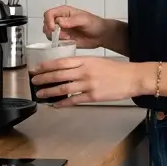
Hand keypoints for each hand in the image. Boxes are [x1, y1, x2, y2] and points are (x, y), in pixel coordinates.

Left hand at [31, 57, 153, 106]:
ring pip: (63, 88)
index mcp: (85, 60)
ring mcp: (88, 84)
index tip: (37, 69)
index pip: (61, 62)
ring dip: (49, 91)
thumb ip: (82, 64)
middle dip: (43, 79)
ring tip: (40, 94)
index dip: (46, 66)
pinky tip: (55, 104)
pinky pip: (73, 100)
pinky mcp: (93, 96)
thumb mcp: (97, 61)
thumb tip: (66, 69)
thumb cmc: (116, 69)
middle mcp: (84, 71)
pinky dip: (62, 103)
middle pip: (58, 75)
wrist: (132, 77)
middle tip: (34, 81)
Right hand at [41, 5, 112, 49]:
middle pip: (46, 24)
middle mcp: (60, 20)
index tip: (53, 28)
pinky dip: (58, 42)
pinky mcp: (63, 39)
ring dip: (55, 37)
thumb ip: (72, 20)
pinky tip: (68, 41)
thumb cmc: (94, 24)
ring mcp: (61, 30)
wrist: (101, 35)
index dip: (48, 21)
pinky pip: (55, 41)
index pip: (49, 14)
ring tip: (67, 38)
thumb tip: (59, 22)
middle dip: (50, 30)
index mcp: (64, 12)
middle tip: (61, 35)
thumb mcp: (84, 20)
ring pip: (48, 33)